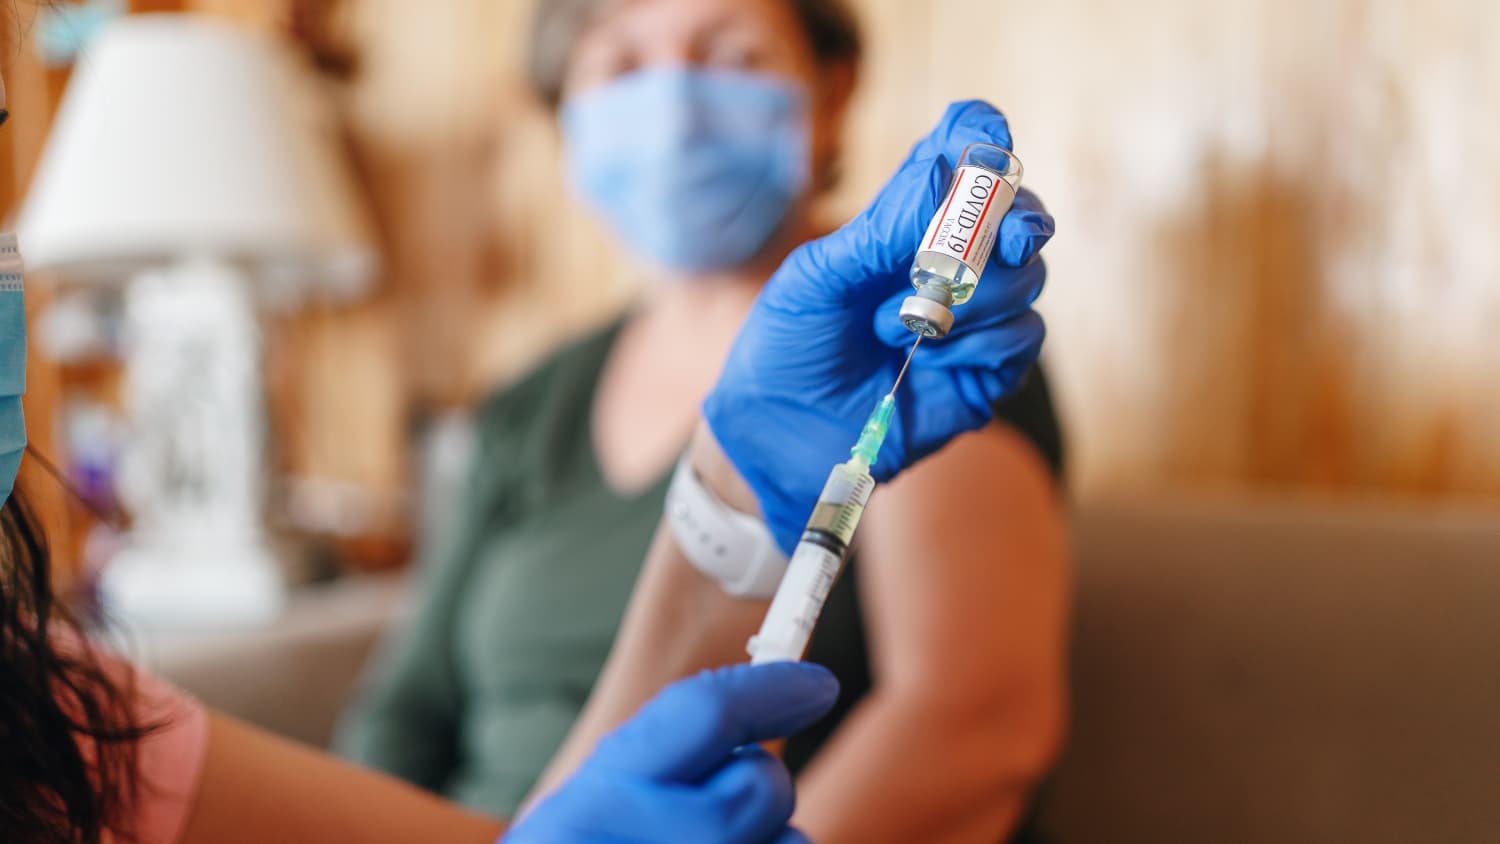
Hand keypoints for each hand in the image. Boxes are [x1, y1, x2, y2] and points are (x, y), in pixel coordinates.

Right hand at [503, 662, 838, 843]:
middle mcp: (628, 842)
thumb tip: (770, 704)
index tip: (816, 683)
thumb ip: (663, 762)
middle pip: (757, 787)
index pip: (703, 715)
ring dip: (775, 843)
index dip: (771, 690)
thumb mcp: (593, 810)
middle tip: (739, 799)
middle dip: (766, 786)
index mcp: (594, 797)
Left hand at [703, 100, 1055, 553]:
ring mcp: (975, 313)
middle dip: (1010, 220)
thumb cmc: (787, 347)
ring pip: (1027, 275)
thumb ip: (882, 227)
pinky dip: (980, 343)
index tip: (988, 142)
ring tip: (897, 326)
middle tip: (995, 240)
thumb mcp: (817, 276)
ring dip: (967, 298)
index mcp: (904, 218)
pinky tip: (931, 360)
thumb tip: (945, 175)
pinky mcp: (989, 370)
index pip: (963, 151)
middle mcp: (951, 257)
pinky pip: (1025, 335)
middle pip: (1019, 211)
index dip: (983, 133)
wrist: (779, 436)